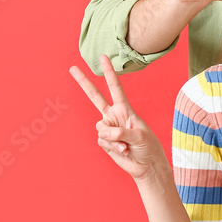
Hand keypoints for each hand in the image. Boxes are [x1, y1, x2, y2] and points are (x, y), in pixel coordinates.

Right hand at [69, 55, 166, 181]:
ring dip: (113, 139)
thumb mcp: (139, 137)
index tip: (103, 57)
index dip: (109, 73)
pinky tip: (122, 151)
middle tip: (72, 68)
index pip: (115, 88)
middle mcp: (114, 116)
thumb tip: (102, 132)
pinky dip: (112, 147)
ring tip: (126, 146)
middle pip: (95, 97)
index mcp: (125, 109)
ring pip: (100, 128)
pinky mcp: (104, 142)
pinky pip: (101, 141)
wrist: (146, 164)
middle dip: (84, 82)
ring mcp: (108, 129)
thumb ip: (121, 133)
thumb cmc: (148, 146)